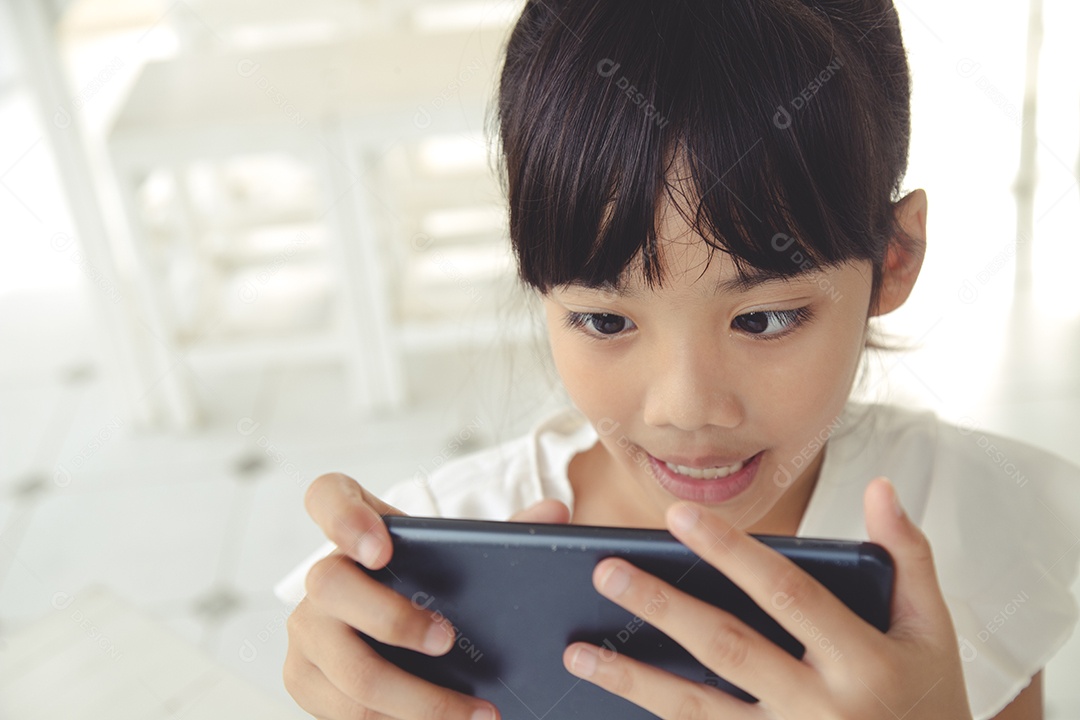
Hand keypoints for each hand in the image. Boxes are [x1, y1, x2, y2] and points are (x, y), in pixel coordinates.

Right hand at [283, 471, 569, 718]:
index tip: (382, 549)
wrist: (393, 641)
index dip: (344, 517)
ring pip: (349, 670)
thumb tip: (557, 512)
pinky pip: (347, 714)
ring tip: (475, 714)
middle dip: (393, 619)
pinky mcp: (304, 680)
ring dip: (418, 701)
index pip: (325, 496)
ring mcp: (306, 631)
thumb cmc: (431, 588)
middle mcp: (320, 575)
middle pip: (330, 586)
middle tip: (449, 641)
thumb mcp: (460, 561)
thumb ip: (502, 535)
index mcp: (355, 529)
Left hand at [561, 476, 973, 719]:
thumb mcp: (933, 632)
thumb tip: (879, 486)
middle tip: (605, 572)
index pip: (787, 593)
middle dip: (663, 607)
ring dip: (634, 679)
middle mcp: (822, 709)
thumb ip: (907, 557)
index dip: (732, 552)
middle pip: (728, 649)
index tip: (678, 517)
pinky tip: (614, 703)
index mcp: (864, 662)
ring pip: (699, 710)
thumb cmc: (930, 702)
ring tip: (579, 650)